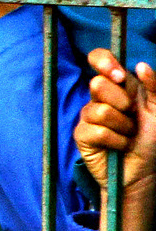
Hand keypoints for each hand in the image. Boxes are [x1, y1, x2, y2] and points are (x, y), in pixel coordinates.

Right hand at [76, 48, 155, 230]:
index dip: (103, 61)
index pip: (98, 59)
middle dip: (121, 102)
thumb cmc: (152, 139)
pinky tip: (120, 146)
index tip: (119, 75)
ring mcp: (88, 116)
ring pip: (100, 110)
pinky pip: (98, 131)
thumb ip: (154, 86)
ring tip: (128, 135)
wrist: (145, 171)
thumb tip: (140, 65)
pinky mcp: (82, 135)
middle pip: (97, 84)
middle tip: (131, 115)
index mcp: (118, 86)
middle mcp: (100, 98)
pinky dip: (116, 140)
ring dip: (123, 127)